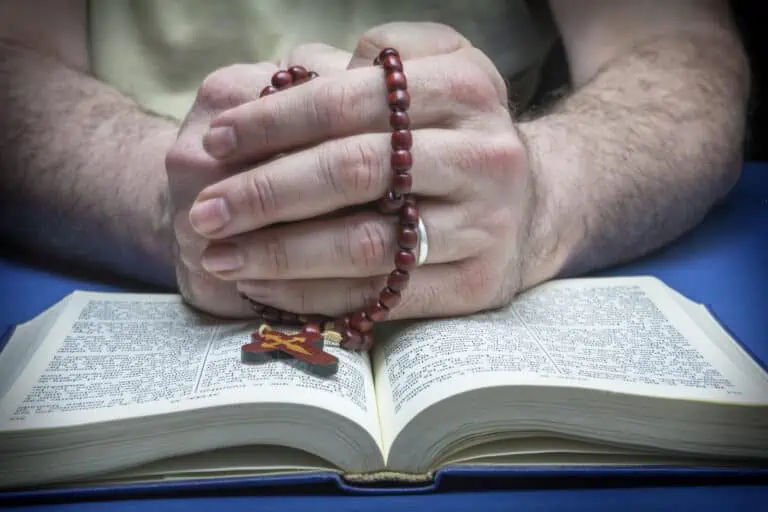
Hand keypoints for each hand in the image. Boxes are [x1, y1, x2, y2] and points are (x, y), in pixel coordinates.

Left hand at [189, 23, 538, 324]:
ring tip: (219, 256)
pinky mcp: (479, 284)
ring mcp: (487, 224)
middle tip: (204, 213)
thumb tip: (270, 90)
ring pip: (364, 243)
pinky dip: (315, 295)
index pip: (350, 100)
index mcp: (465, 84)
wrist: (532, 202)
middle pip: (354, 171)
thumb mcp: (427, 73)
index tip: (217, 141)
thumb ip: (358, 68)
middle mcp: (485, 153)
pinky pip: (381, 295)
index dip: (274, 121)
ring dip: (279, 254)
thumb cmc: (454, 133)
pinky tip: (265, 288)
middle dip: (264, 193)